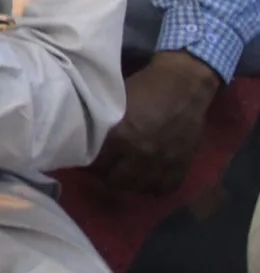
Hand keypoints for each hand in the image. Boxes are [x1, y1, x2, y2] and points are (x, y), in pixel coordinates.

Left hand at [93, 52, 222, 193]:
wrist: (184, 85)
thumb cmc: (145, 86)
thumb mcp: (117, 103)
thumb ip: (106, 125)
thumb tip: (90, 139)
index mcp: (121, 136)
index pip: (97, 163)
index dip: (90, 163)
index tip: (88, 159)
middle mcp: (141, 153)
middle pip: (117, 180)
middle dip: (107, 176)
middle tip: (104, 169)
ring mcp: (163, 161)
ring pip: (140, 187)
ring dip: (130, 184)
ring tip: (124, 176)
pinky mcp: (182, 163)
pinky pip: (165, 187)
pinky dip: (155, 187)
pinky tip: (146, 181)